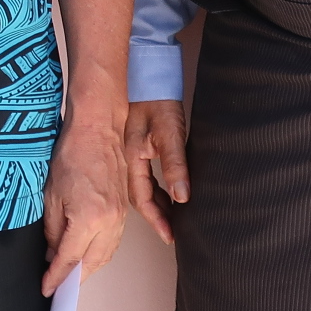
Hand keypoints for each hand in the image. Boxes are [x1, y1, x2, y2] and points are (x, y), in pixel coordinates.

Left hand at [41, 106, 132, 295]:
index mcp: (89, 218)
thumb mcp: (51, 194)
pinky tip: (88, 254)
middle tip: (58, 285)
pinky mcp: (125, 210)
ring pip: (105, 255)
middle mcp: (109, 222)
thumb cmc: (73, 154)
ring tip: (71, 275)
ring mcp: (120, 217)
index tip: (47, 287)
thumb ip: (52, 228)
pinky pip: (113, 242)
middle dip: (74, 278)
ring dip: (89, 268)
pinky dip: (101, 253)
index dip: (56, 276)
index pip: (70, 258)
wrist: (98, 130)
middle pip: (92, 263)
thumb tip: (52, 252)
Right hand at [124, 99, 189, 244]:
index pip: (143, 199)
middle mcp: (128, 159)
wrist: (147, 74)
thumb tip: (182, 195)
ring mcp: (131, 153)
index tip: (170, 236)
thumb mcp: (170, 133)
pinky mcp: (137, 146)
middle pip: (140, 197)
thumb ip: (175, 165)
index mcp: (133, 158)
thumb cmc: (157, 100)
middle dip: (156, 217)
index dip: (157, 220)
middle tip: (172, 232)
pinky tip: (167, 193)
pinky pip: (144, 176)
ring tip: (172, 218)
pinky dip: (156, 190)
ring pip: (142, 188)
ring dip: (156, 205)